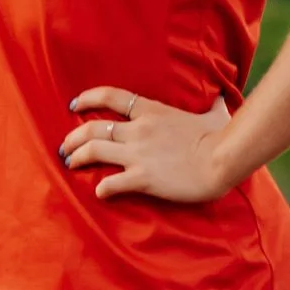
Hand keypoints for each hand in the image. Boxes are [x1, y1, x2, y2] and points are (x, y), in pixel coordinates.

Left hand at [57, 83, 237, 204]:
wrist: (223, 159)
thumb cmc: (221, 136)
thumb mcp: (215, 114)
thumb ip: (212, 106)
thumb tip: (222, 100)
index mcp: (152, 111)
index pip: (111, 97)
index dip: (87, 99)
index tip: (74, 105)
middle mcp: (138, 130)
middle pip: (93, 128)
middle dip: (73, 137)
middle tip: (65, 147)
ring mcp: (138, 154)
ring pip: (94, 151)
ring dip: (77, 158)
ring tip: (70, 164)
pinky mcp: (142, 178)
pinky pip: (111, 183)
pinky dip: (101, 188)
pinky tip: (99, 192)